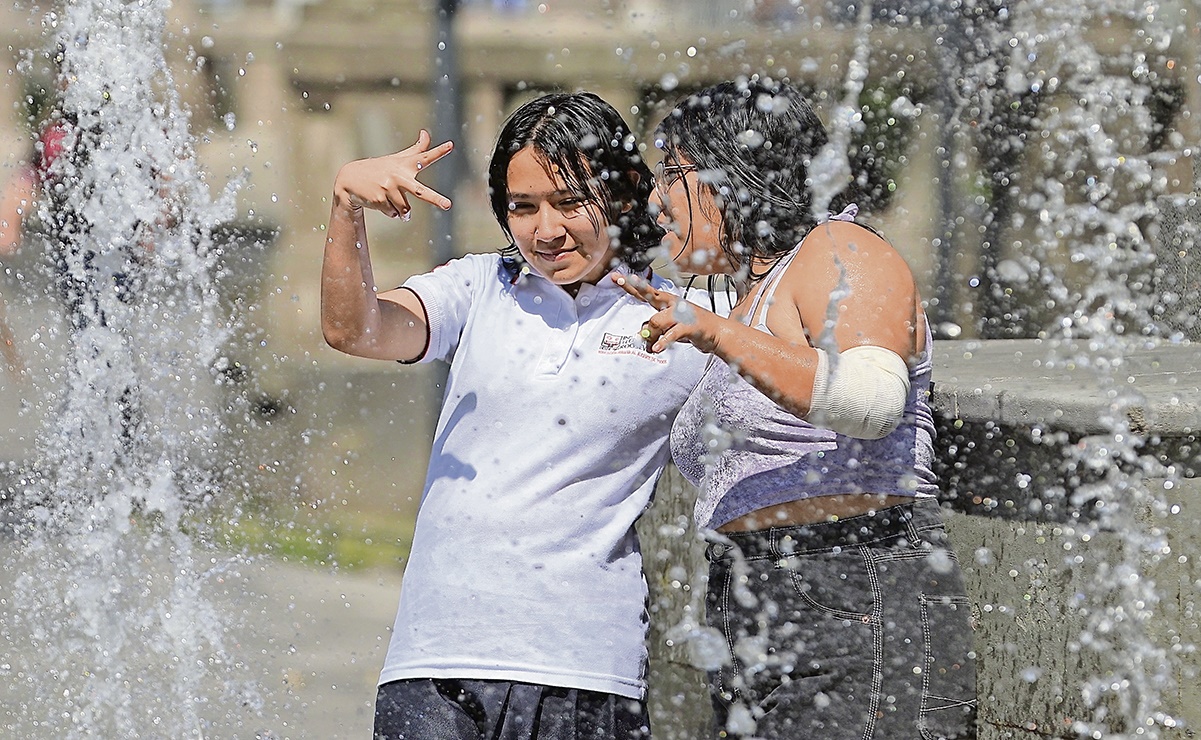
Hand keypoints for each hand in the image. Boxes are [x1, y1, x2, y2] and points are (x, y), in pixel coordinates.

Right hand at [333, 130, 453, 218]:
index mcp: (405, 165)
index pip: (424, 157)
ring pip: (405, 210)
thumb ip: (416, 149)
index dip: (438, 152)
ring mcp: (388, 188)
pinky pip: (394, 214)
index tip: (451, 145)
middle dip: (435, 199)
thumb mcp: (397, 159)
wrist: (350, 179)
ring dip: (401, 211)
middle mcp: (398, 176)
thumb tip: (426, 132)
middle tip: (448, 205)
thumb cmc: (379, 169)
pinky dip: (390, 212)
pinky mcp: (379, 199)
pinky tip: (380, 201)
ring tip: (391, 200)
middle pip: (420, 191)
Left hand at [614, 272, 717, 352]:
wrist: (718, 332)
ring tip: (651, 345)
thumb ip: (656, 328)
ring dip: (650, 335)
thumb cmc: (694, 327)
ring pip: (657, 320)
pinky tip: (657, 348)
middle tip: (627, 281)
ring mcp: (682, 314)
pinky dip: (662, 342)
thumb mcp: (671, 326)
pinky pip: (671, 334)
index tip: (617, 277)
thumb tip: (642, 334)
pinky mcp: (689, 327)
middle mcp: (674, 305)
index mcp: (669, 302)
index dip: (632, 285)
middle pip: (652, 295)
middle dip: (638, 287)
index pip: (647, 292)